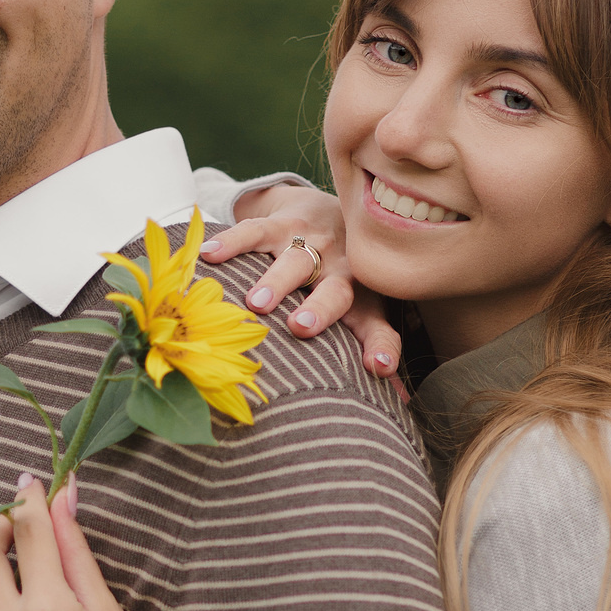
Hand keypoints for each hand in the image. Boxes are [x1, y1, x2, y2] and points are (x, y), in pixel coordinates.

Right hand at [204, 184, 399, 378]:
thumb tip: (402, 402)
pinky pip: (255, 232)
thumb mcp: (365, 305)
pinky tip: (208, 257)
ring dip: (277, 281)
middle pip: (335, 291)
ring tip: (256, 303)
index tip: (378, 367)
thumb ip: (376, 348)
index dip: (380, 345)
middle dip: (321, 308)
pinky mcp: (281, 223)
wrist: (330, 208)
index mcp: (362, 296)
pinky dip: (231, 243)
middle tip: (301, 327)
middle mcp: (341, 268)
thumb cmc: (346, 274)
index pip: (376, 324)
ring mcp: (311, 243)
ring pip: (295, 261)